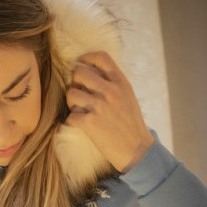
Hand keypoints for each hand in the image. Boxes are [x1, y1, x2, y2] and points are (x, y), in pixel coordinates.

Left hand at [66, 52, 153, 173]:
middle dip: (75, 82)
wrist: (136, 149)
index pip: (100, 57)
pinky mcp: (90, 123)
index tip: (82, 65)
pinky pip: (70, 116)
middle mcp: (110, 91)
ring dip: (71, 102)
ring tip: (79, 110)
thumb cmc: (131, 124)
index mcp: (120, 83)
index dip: (86, 58)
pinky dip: (72, 121)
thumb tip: (92, 72)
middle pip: (79, 71)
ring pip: (71, 93)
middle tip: (80, 92)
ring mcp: (99, 106)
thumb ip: (113, 83)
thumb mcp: (128, 96)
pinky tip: (80, 125)